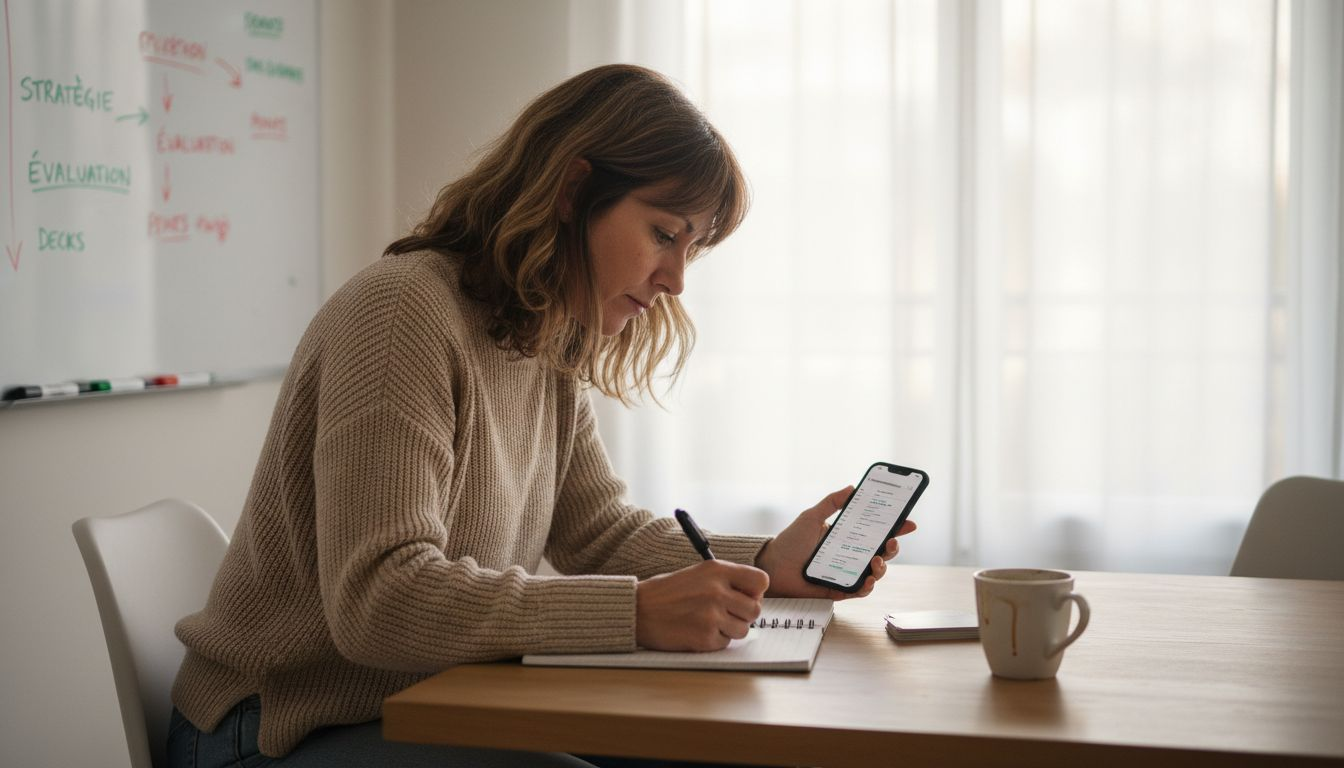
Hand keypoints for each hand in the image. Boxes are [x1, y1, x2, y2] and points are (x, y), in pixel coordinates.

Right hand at [635, 560, 768, 651]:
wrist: (638, 610)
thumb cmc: (667, 592)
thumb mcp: (699, 573)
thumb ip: (728, 580)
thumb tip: (756, 596)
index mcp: (717, 570)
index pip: (761, 581)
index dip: (755, 592)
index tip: (745, 596)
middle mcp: (717, 590)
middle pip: (755, 609)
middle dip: (743, 615)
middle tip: (725, 614)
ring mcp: (711, 615)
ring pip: (743, 629)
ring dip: (729, 629)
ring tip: (707, 622)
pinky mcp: (704, 637)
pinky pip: (725, 643)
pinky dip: (713, 640)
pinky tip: (696, 630)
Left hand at [755, 486, 916, 599]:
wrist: (773, 566)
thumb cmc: (790, 541)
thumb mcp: (812, 516)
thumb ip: (832, 502)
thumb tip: (852, 487)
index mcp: (847, 537)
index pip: (876, 532)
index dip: (895, 528)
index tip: (908, 522)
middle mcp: (850, 556)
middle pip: (881, 553)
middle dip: (893, 548)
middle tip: (891, 542)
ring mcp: (846, 573)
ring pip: (875, 573)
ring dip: (882, 568)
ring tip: (876, 561)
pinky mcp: (839, 590)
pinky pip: (859, 591)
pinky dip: (867, 587)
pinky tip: (868, 580)